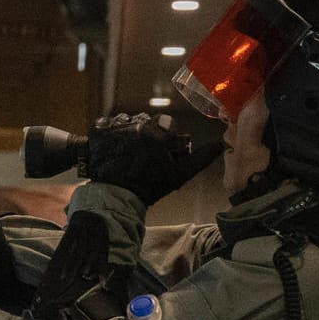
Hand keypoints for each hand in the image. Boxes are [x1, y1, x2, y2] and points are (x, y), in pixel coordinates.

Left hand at [85, 113, 224, 206]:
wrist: (116, 198)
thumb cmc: (150, 187)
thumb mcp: (179, 175)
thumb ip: (200, 159)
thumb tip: (220, 145)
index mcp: (156, 132)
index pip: (166, 123)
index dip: (165, 137)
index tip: (160, 150)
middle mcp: (135, 125)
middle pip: (145, 122)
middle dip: (146, 135)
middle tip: (142, 155)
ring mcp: (114, 128)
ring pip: (126, 122)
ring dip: (127, 133)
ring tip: (125, 153)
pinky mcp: (98, 132)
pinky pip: (106, 125)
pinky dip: (108, 135)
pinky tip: (112, 149)